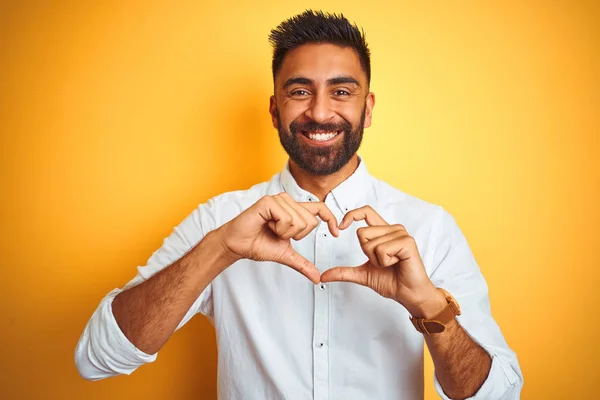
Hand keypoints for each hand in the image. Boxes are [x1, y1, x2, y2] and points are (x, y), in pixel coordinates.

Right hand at [216, 192, 338, 283]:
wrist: (238, 245)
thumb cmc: (258, 244)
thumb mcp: (286, 255)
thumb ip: (302, 263)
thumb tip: (317, 278)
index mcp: (294, 211)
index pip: (320, 209)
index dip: (331, 219)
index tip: (336, 233)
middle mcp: (288, 202)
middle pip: (311, 221)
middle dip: (296, 235)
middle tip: (278, 234)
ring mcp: (278, 200)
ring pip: (299, 221)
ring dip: (285, 232)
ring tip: (270, 229)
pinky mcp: (269, 201)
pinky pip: (286, 218)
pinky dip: (278, 228)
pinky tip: (266, 225)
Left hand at [320, 206, 444, 316]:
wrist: (409, 294)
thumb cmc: (392, 281)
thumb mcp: (363, 275)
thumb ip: (344, 272)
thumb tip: (324, 275)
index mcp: (383, 232)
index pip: (365, 212)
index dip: (351, 215)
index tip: (340, 227)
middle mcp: (392, 229)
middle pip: (362, 233)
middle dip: (367, 253)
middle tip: (383, 262)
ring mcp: (401, 234)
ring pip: (371, 243)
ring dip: (377, 260)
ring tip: (391, 264)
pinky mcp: (407, 242)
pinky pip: (382, 249)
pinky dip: (385, 261)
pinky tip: (397, 264)